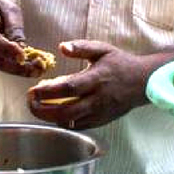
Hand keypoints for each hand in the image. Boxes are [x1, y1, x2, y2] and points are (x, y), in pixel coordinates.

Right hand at [0, 0, 41, 76]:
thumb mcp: (7, 7)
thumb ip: (14, 26)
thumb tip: (22, 48)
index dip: (6, 49)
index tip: (23, 56)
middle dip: (18, 66)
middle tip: (40, 68)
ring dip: (18, 70)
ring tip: (39, 69)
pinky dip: (13, 68)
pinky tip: (29, 68)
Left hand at [27, 41, 172, 129]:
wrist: (143, 82)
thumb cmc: (121, 64)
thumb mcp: (103, 49)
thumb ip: (81, 47)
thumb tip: (61, 47)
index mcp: (96, 79)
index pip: (68, 88)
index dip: (48, 91)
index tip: (33, 89)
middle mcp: (97, 99)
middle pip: (65, 111)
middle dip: (43, 110)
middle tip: (30, 102)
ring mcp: (99, 113)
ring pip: (70, 121)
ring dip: (50, 117)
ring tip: (39, 107)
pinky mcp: (101, 121)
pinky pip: (78, 126)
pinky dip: (64, 122)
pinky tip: (56, 114)